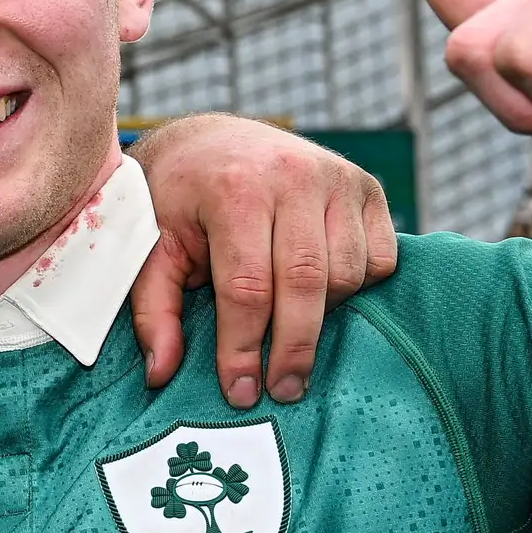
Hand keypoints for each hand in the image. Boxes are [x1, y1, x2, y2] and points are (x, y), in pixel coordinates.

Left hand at [126, 114, 400, 403]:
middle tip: (284, 390)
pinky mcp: (366, 187)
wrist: (211, 141)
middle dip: (295, 348)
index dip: (243, 348)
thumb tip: (162, 373)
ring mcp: (337, 177)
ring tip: (290, 328)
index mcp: (235, 189)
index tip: (240, 391)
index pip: (247, 288)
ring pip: (348, 274)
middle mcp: (293, 177)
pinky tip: (322, 292)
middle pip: (306, 284)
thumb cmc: (176, 201)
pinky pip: (380, 258)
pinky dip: (358, 285)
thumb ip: (155, 311)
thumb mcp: (151, 249)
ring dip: (324, 314)